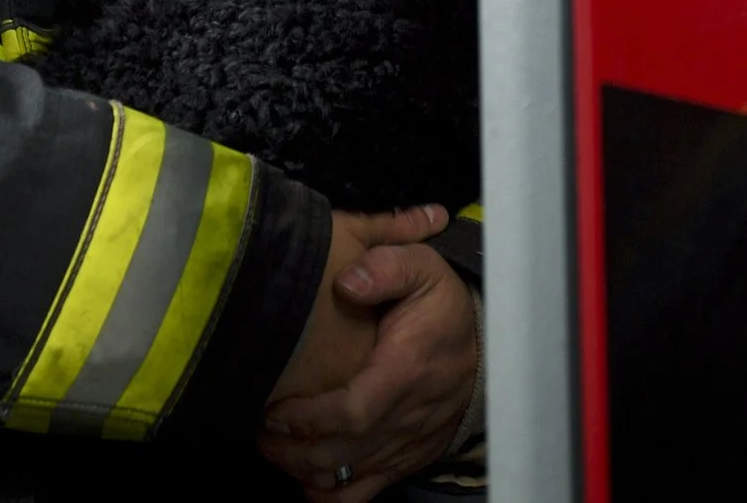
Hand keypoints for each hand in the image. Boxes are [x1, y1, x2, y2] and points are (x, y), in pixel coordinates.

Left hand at [257, 239, 477, 501]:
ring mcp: (408, 443)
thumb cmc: (442, 304)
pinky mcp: (408, 458)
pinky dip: (329, 492)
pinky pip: (366, 492)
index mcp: (407, 371)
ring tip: (273, 447)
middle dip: (292, 450)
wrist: (487, 342)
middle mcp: (409, 417)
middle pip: (343, 453)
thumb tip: (347, 282)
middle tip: (259, 432)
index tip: (273, 412)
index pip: (355, 412)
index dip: (308, 421)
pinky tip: (304, 475)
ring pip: (348, 476)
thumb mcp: (421, 267)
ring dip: (303, 469)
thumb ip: (385, 266)